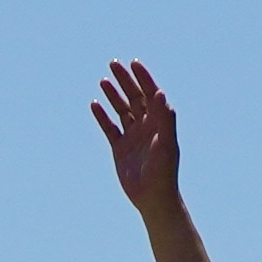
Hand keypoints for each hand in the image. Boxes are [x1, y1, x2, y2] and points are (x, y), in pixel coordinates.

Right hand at [93, 58, 193, 216]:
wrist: (153, 198)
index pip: (151, 94)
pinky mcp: (120, 149)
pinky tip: (94, 104)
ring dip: (114, 95)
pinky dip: (102, 116)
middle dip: (125, 80)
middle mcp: (146, 126)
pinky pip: (109, 128)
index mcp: (160, 122)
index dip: (143, 78)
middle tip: (113, 64)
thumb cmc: (164, 171)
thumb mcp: (166, 143)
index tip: (133, 64)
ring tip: (104, 80)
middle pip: (134, 97)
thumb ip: (164, 117)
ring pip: (121, 110)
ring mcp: (132, 137)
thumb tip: (159, 93)